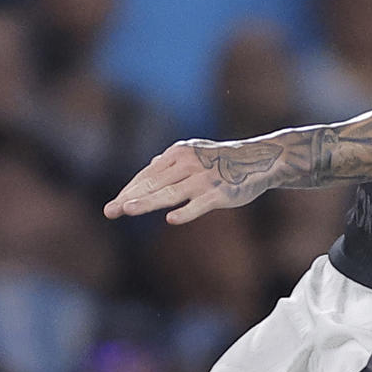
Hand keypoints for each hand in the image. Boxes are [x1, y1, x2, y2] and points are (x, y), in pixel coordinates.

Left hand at [104, 138, 281, 223]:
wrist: (261, 159)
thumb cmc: (224, 159)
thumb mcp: (196, 152)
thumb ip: (172, 162)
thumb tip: (149, 168)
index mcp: (179, 154)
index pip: (147, 174)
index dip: (129, 190)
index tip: (114, 204)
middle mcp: (188, 164)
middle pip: (153, 183)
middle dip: (130, 198)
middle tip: (110, 211)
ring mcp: (204, 179)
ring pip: (170, 193)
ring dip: (148, 201)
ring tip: (128, 209)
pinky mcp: (221, 193)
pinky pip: (200, 204)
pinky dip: (186, 211)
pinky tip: (171, 219)